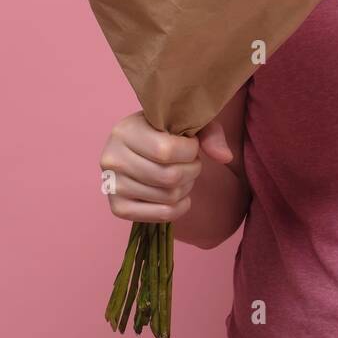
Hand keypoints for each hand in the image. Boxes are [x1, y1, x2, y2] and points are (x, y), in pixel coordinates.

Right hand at [100, 111, 234, 223]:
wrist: (138, 148)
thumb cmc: (164, 132)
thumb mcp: (185, 122)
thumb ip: (209, 134)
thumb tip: (226, 157)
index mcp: (124, 131)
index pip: (166, 150)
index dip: (190, 151)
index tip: (191, 145)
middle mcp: (111, 159)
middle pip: (169, 177)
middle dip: (192, 170)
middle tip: (191, 162)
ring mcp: (112, 186)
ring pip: (167, 196)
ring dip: (186, 187)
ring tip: (183, 175)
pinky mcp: (118, 208)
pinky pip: (160, 215)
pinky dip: (179, 208)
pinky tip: (180, 196)